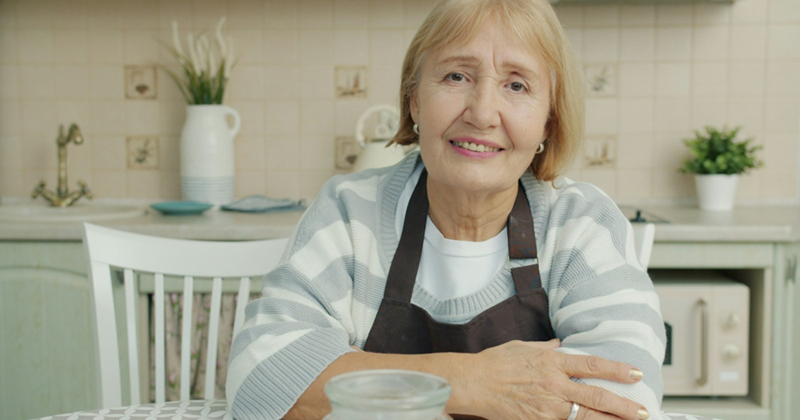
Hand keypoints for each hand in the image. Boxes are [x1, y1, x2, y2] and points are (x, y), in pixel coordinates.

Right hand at [464, 340, 647, 419]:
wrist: (472, 383)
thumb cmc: (494, 363)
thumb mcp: (522, 347)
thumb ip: (545, 348)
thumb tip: (560, 346)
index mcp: (551, 361)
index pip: (593, 365)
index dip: (617, 370)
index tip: (635, 373)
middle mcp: (554, 385)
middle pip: (597, 397)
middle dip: (624, 406)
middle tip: (644, 411)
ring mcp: (547, 407)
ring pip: (587, 417)